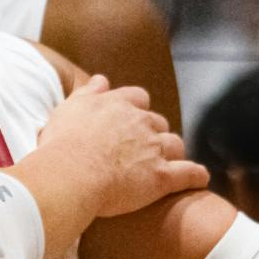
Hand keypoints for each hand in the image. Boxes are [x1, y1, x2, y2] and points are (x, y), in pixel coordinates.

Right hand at [39, 75, 207, 216]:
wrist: (69, 174)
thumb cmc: (61, 144)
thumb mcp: (68, 108)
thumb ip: (87, 93)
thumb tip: (101, 79)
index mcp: (117, 104)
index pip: (137, 97)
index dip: (135, 108)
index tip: (128, 119)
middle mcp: (140, 122)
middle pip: (158, 122)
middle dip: (153, 132)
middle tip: (140, 147)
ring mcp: (154, 148)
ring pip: (174, 144)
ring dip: (171, 152)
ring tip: (165, 163)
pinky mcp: (162, 176)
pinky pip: (189, 173)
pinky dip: (196, 175)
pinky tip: (197, 179)